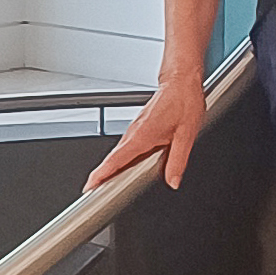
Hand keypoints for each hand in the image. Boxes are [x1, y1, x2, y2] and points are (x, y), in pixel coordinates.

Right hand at [87, 68, 206, 193]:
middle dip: (103, 176)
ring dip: (112, 167)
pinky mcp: (140, 126)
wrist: (181, 80)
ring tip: (108, 185)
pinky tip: (128, 166)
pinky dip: (123, 157)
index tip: (89, 187)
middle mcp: (134, 132)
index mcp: (142, 136)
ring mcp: (135, 128)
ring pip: (120, 152)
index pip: (115, 160)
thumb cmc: (184, 101)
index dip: (101, 175)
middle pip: (113, 159)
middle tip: (95, 194)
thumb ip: (178, 161)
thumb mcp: (186, 134)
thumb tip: (173, 182)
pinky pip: (128, 145)